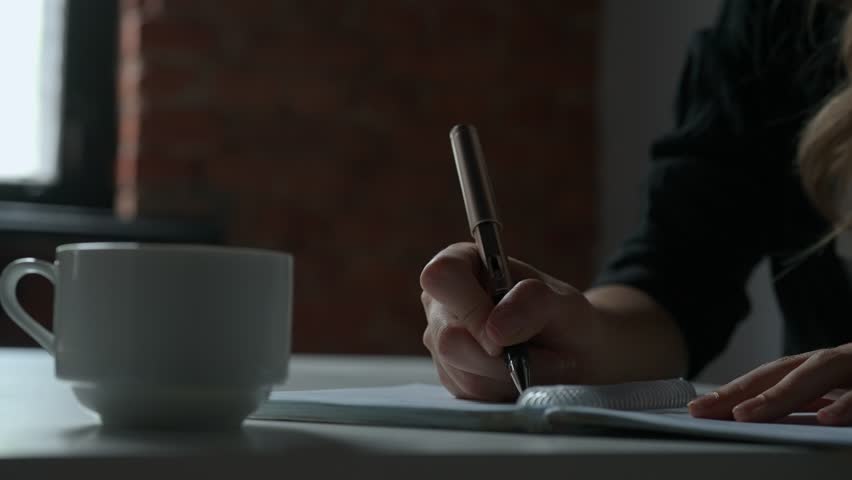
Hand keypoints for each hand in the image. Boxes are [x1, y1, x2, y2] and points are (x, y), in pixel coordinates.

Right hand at [419, 242, 605, 400]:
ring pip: (461, 373)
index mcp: (463, 263)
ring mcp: (440, 342)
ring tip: (536, 364)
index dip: (470, 309)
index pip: (441, 276)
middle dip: (498, 358)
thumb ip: (533, 303)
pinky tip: (519, 378)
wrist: (574, 358)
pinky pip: (468, 394)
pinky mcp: (449, 376)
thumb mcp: (564, 304)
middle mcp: (442, 302)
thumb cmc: (566, 321)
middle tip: (536, 354)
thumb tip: (494, 329)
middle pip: (447, 338)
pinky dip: (502, 392)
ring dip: (508, 377)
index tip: (502, 336)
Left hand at [688, 344, 851, 424]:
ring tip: (744, 414)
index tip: (697, 409)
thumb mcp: (835, 392)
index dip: (731, 392)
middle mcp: (831, 363)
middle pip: (779, 373)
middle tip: (703, 409)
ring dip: (778, 395)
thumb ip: (804, 402)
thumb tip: (757, 417)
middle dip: (738, 391)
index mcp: (815, 369)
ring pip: (816, 373)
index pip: (766, 379)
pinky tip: (825, 417)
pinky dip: (846, 404)